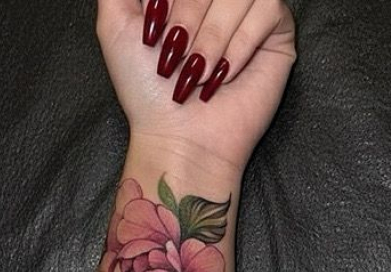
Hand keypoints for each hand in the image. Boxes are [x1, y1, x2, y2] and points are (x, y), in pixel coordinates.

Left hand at [96, 0, 296, 174]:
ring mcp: (249, 13)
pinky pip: (268, 9)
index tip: (155, 31)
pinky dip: (241, 43)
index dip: (170, 2)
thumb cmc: (147, 92)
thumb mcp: (114, 25)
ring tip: (198, 72)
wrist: (178, 138)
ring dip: (212, 35)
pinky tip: (225, 74)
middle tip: (175, 55)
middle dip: (187, 14)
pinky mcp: (277, 34)